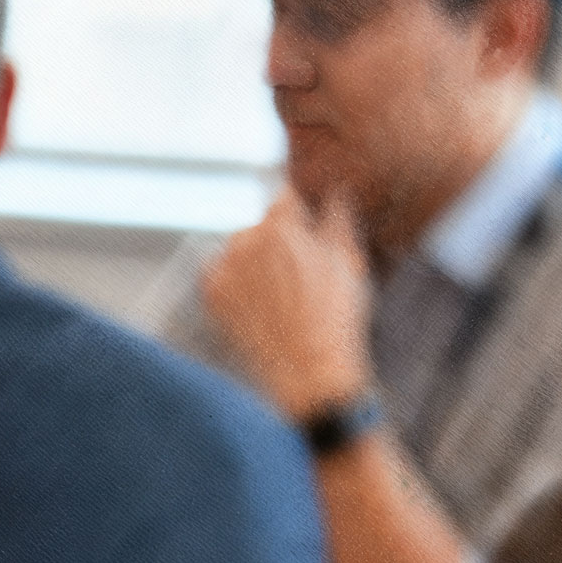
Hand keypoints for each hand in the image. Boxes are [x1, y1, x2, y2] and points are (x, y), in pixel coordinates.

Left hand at [201, 185, 373, 421]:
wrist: (308, 373)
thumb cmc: (336, 317)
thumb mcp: (349, 258)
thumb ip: (336, 214)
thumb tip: (332, 188)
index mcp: (281, 223)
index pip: (287, 197)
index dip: (301, 214)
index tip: (309, 232)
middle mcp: (245, 239)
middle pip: (261, 227)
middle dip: (277, 242)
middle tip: (298, 276)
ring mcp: (224, 269)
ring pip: (238, 251)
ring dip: (254, 262)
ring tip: (278, 295)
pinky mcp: (212, 296)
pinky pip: (219, 276)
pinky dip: (234, 285)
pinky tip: (257, 306)